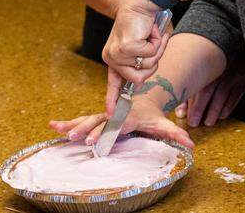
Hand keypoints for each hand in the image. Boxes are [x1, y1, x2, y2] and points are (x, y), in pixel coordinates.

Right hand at [49, 96, 193, 149]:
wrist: (141, 101)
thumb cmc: (152, 116)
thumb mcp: (164, 123)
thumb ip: (176, 134)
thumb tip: (191, 143)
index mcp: (127, 116)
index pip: (116, 125)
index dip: (107, 132)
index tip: (97, 140)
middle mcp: (112, 114)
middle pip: (99, 122)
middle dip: (88, 130)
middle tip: (78, 138)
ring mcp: (103, 115)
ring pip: (86, 119)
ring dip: (73, 125)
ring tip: (58, 130)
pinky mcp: (96, 118)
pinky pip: (80, 120)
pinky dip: (67, 123)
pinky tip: (53, 126)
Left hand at [102, 0, 168, 111]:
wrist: (143, 2)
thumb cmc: (147, 23)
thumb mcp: (145, 48)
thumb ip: (143, 63)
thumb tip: (140, 82)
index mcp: (115, 58)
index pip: (113, 83)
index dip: (113, 99)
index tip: (110, 114)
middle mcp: (112, 57)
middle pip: (139, 80)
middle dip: (153, 63)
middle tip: (153, 43)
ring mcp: (116, 53)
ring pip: (146, 68)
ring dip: (155, 51)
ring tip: (150, 35)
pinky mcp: (125, 47)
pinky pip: (149, 56)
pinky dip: (155, 43)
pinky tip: (149, 31)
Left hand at [175, 58, 244, 126]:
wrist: (239, 57)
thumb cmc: (214, 71)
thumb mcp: (201, 79)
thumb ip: (189, 96)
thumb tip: (180, 114)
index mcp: (204, 66)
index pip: (194, 84)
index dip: (188, 101)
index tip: (183, 115)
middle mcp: (218, 68)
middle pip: (207, 88)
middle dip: (199, 107)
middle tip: (193, 122)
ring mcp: (232, 73)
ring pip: (222, 93)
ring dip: (214, 110)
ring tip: (208, 122)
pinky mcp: (244, 80)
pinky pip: (235, 95)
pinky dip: (228, 106)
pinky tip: (222, 116)